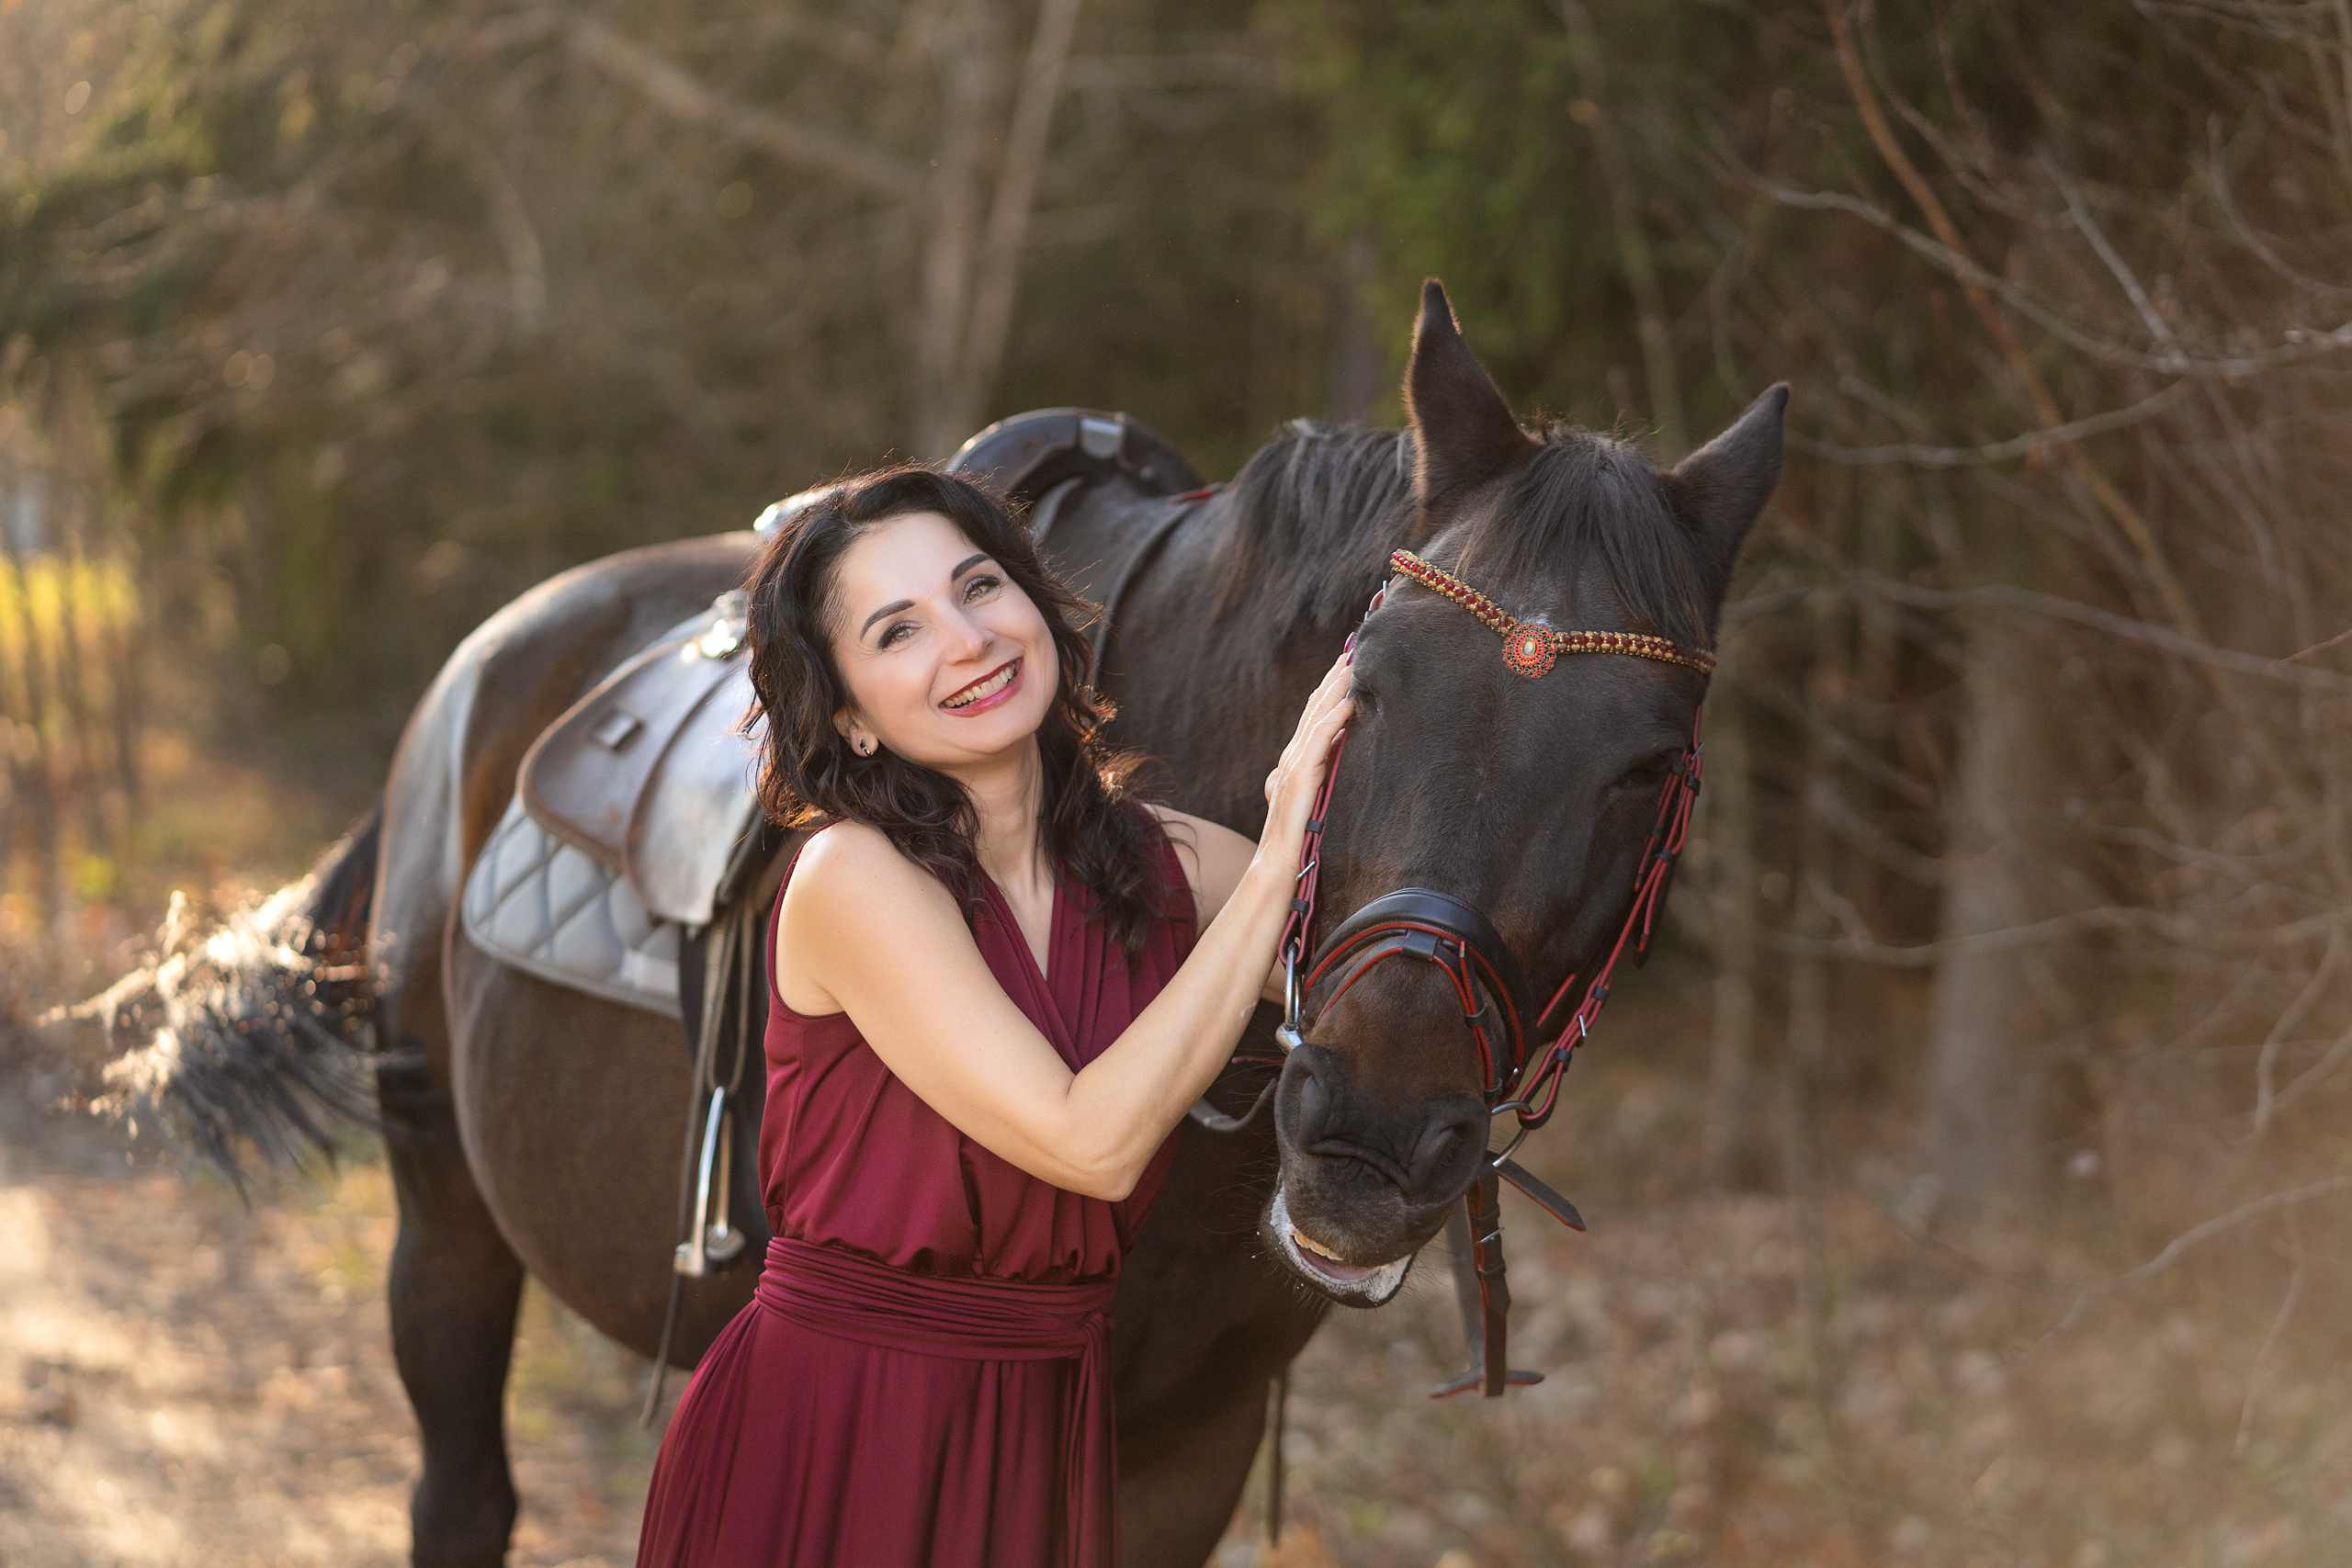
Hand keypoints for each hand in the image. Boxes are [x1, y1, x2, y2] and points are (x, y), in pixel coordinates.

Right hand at [1259, 652, 1354, 859]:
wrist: (1278, 862)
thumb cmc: (1296, 837)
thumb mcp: (1310, 801)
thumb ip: (1317, 779)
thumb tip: (1332, 764)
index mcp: (1296, 759)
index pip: (1314, 714)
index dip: (1329, 688)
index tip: (1347, 664)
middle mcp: (1292, 755)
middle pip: (1314, 706)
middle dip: (1333, 677)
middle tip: (1352, 649)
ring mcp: (1293, 763)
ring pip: (1316, 715)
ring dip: (1335, 687)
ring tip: (1352, 663)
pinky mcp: (1300, 776)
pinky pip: (1319, 739)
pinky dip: (1333, 718)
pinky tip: (1349, 703)